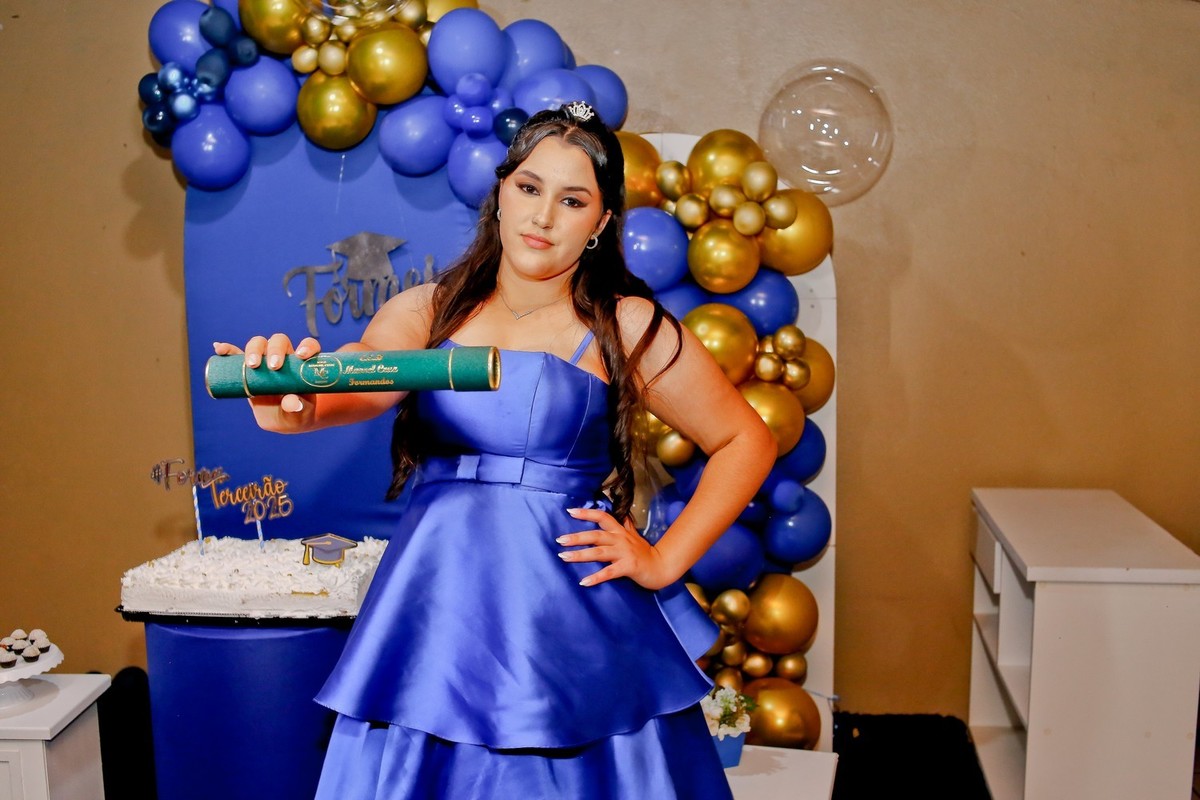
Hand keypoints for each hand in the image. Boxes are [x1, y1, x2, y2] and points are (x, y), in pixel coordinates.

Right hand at [212, 334, 320, 431]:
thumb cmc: (297, 413)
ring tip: (252, 365)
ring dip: (253, 349)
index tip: (302, 355)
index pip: (308, 346)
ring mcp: (264, 361)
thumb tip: (291, 403)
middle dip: (275, 350)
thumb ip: (298, 408)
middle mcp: (284, 357)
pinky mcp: (247, 369)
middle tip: (273, 367)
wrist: (282, 418)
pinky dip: (227, 350)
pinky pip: (235, 355)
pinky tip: (219, 349)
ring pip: (259, 344)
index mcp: (302, 364)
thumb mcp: (300, 413)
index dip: (307, 346)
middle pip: (279, 341)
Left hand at [557, 507, 675, 590]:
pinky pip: (609, 572)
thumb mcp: (635, 536)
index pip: (602, 517)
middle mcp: (621, 540)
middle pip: (596, 535)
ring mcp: (625, 553)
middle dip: (577, 537)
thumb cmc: (646, 553)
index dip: (586, 513)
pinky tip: (584, 582)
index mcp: (620, 532)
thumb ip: (627, 526)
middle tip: (560, 540)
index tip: (570, 511)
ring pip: (599, 552)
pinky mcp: (628, 567)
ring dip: (580, 555)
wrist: (662, 567)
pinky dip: (596, 577)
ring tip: (564, 557)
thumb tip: (622, 514)